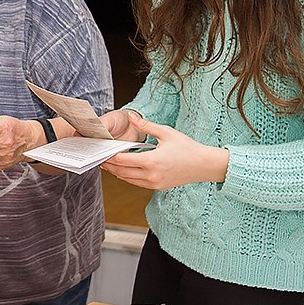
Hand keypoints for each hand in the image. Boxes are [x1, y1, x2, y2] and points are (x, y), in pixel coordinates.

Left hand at [100, 112, 227, 189]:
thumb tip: (132, 117)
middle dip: (108, 165)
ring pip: (127, 179)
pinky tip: (122, 170)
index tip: (101, 150)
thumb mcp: (166, 132)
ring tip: (107, 164)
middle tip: (99, 158)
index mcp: (151, 161)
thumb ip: (146, 126)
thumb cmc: (187, 147)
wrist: (204, 165)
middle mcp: (150, 175)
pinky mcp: (157, 187)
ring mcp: (153, 183)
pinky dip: (127, 177)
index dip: (109, 156)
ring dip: (116, 172)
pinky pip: (136, 183)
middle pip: (121, 171)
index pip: (122, 160)